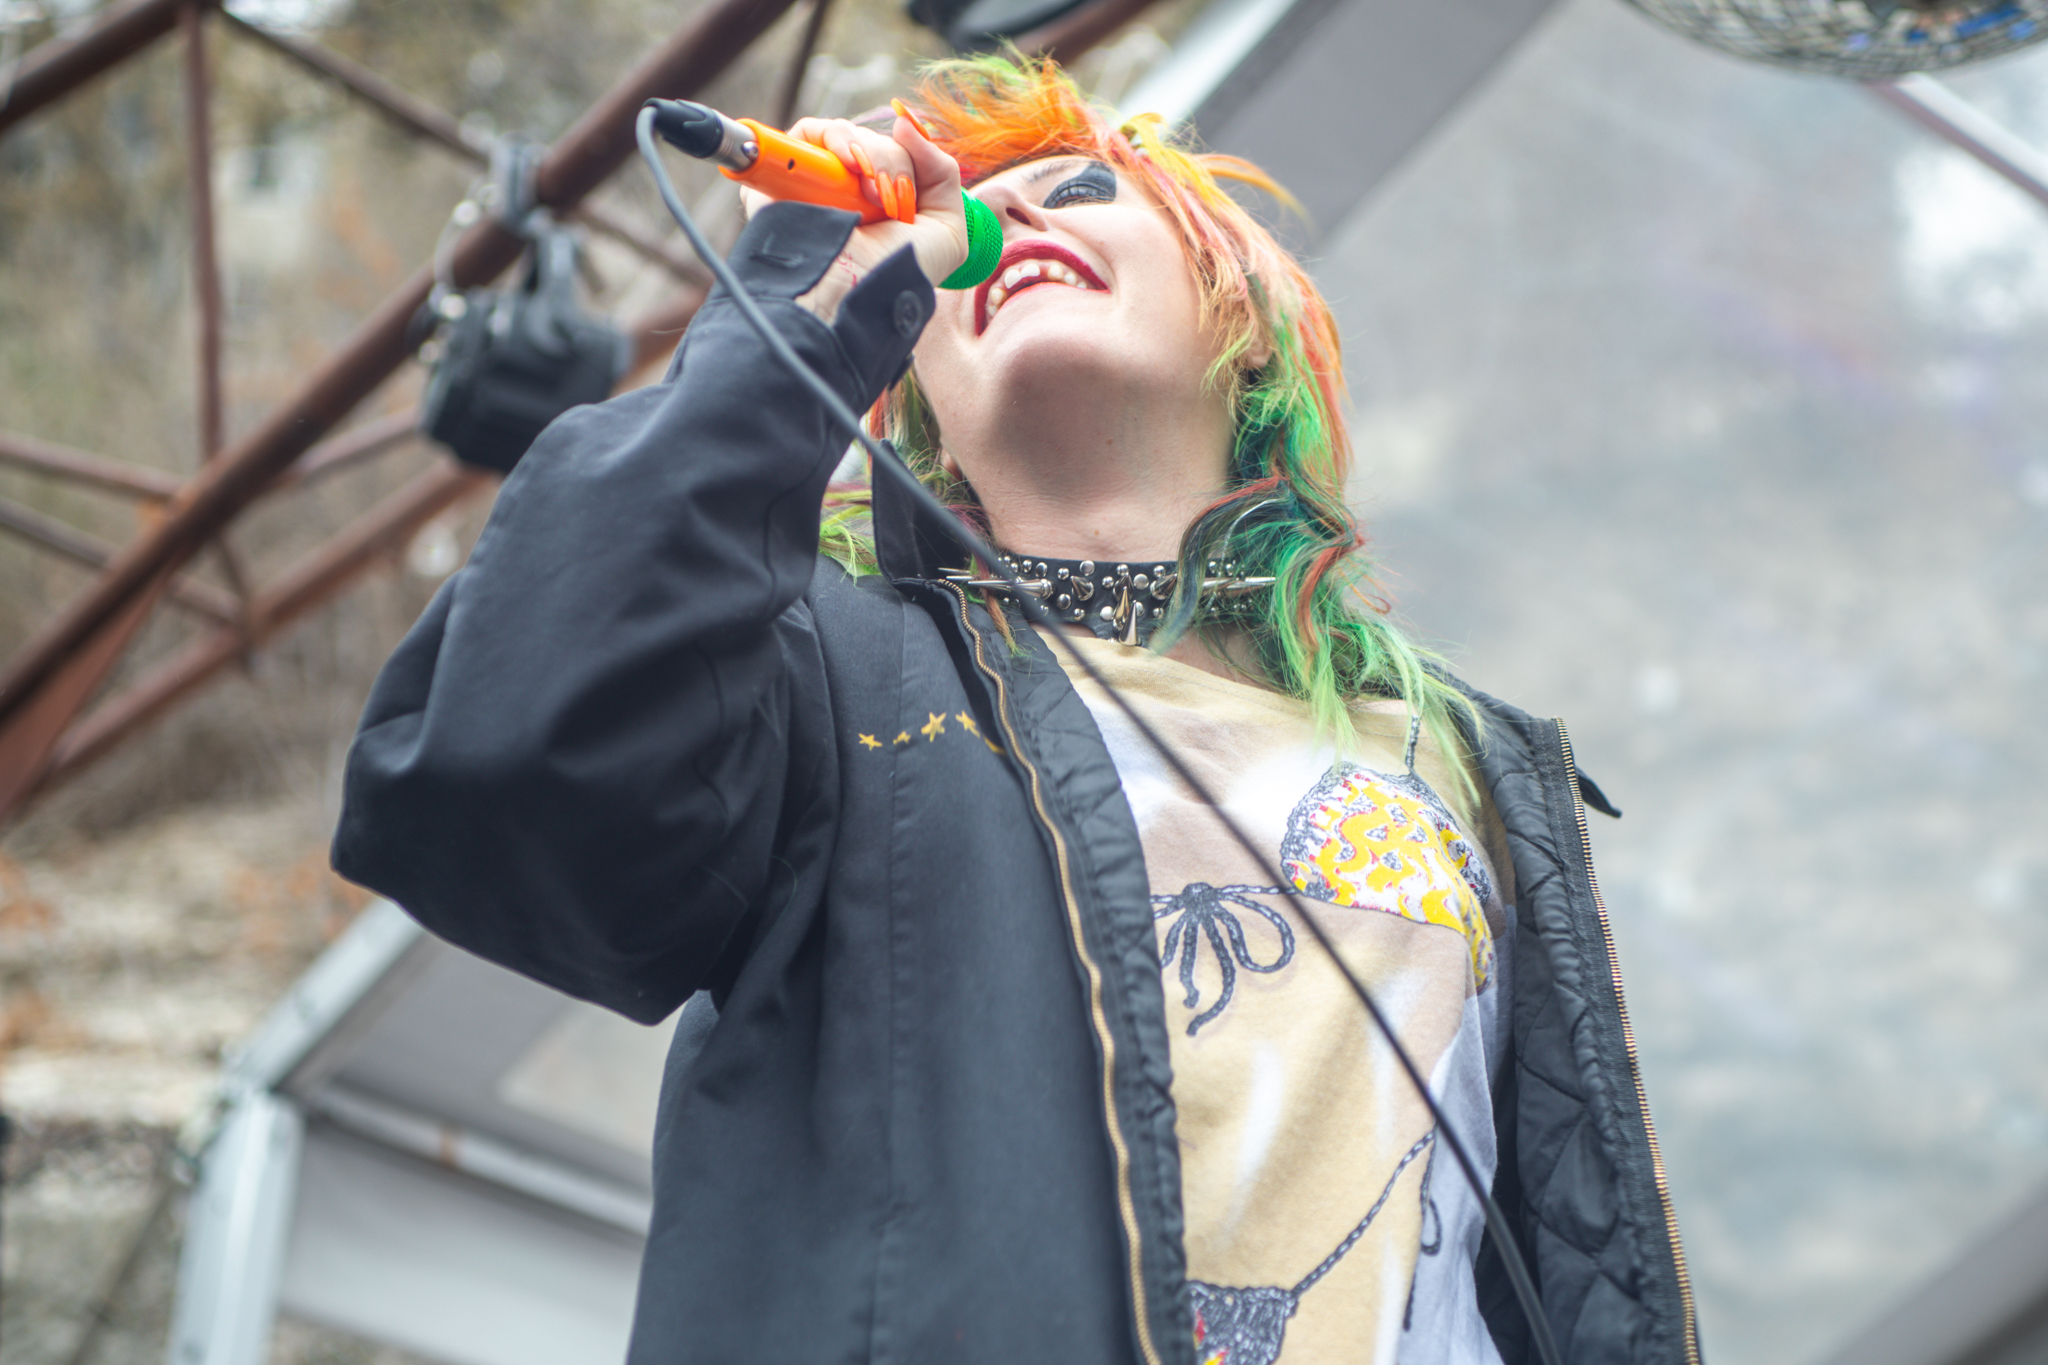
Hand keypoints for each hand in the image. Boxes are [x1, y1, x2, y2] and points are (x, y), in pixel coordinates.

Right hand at [738, 111, 966, 321]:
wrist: (852, 290)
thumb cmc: (898, 271)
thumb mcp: (946, 227)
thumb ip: (942, 170)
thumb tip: (904, 122)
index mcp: (886, 202)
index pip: (901, 151)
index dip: (912, 159)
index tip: (911, 192)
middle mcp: (852, 191)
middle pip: (877, 142)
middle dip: (892, 164)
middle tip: (887, 202)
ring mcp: (819, 182)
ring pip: (847, 135)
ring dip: (868, 155)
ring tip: (869, 194)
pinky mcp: (786, 175)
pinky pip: (808, 134)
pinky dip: (833, 139)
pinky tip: (846, 167)